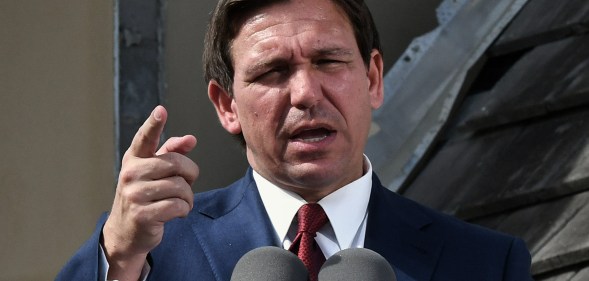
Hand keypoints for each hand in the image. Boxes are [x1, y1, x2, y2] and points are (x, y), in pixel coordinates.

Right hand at [102, 106, 197, 279]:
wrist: (126, 232)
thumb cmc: (144, 196)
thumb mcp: (153, 173)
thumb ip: (171, 154)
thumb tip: (190, 140)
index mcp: (134, 159)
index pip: (145, 138)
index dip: (154, 124)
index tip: (161, 111)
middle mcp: (131, 173)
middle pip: (176, 164)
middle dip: (190, 174)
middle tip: (187, 183)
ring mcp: (134, 194)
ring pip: (180, 186)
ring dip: (188, 196)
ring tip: (180, 202)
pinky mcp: (142, 214)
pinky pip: (178, 206)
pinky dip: (184, 210)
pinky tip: (177, 213)